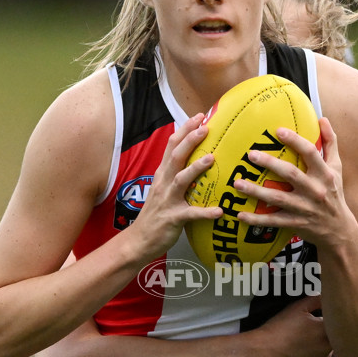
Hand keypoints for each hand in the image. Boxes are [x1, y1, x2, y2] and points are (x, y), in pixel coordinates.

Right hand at [132, 114, 222, 259]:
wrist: (139, 240)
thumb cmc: (156, 214)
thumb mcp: (163, 188)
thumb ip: (176, 173)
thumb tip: (196, 159)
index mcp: (162, 174)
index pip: (172, 146)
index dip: (185, 130)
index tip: (199, 116)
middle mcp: (164, 183)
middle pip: (175, 157)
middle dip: (190, 140)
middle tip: (206, 127)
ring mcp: (167, 201)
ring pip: (181, 180)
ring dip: (196, 169)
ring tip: (212, 159)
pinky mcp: (173, 219)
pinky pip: (190, 215)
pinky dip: (204, 213)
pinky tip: (219, 211)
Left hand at [233, 119, 356, 247]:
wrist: (339, 230)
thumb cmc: (334, 194)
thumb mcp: (337, 169)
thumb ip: (330, 143)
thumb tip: (322, 119)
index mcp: (324, 174)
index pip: (311, 153)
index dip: (295, 141)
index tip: (278, 130)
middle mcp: (315, 190)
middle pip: (291, 174)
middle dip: (270, 163)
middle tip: (251, 154)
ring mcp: (304, 208)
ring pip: (278, 198)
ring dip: (256, 191)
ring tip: (237, 183)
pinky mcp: (295, 223)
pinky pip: (273, 221)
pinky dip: (256, 219)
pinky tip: (240, 214)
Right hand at [254, 295, 331, 356]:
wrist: (264, 352)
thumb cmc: (281, 327)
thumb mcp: (298, 307)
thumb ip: (316, 300)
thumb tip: (326, 296)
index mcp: (327, 329)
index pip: (336, 321)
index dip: (328, 317)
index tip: (319, 316)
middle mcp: (329, 347)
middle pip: (334, 337)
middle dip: (326, 331)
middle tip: (310, 327)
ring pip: (328, 350)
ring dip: (321, 344)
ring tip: (305, 339)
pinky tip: (303, 351)